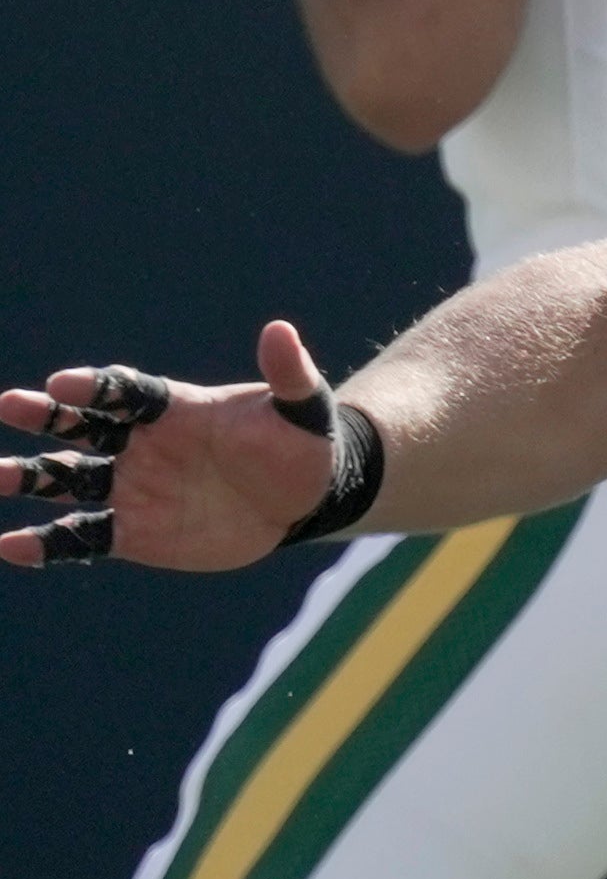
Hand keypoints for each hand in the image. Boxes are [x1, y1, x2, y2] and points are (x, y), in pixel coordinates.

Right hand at [0, 327, 353, 569]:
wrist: (306, 498)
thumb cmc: (299, 446)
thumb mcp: (303, 410)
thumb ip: (289, 374)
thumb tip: (282, 331)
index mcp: (171, 408)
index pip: (123, 391)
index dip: (93, 386)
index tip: (62, 384)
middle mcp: (138, 443)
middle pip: (79, 426)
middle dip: (43, 416)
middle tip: (8, 406)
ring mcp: (130, 486)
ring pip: (65, 479)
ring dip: (27, 477)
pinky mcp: (132, 532)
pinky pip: (80, 537)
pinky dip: (46, 544)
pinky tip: (10, 546)